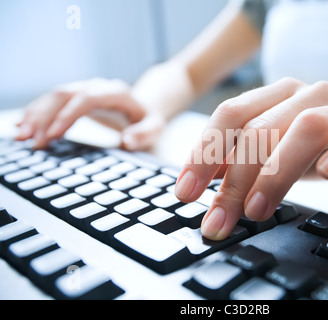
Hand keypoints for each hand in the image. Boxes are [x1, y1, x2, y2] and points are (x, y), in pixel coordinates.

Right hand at [16, 78, 165, 149]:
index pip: (87, 98)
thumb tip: (126, 140)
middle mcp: (97, 87)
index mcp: (116, 93)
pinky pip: (53, 101)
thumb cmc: (149, 119)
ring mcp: (85, 90)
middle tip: (31, 141)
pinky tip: (23, 125)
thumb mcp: (155, 128)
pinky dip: (37, 113)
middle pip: (65, 95)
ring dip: (36, 115)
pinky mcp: (76, 97)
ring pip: (54, 97)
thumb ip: (144, 134)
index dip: (68, 115)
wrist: (144, 105)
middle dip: (45, 117)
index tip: (53, 135)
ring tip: (21, 136)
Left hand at [175, 78, 327, 240]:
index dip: (204, 152)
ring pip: (308, 127)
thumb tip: (193, 180)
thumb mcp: (271, 158)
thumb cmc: (318, 152)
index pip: (231, 114)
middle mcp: (308, 94)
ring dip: (277, 171)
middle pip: (263, 127)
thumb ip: (235, 163)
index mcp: (276, 97)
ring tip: (257, 209)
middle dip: (235, 178)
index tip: (186, 192)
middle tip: (219, 219)